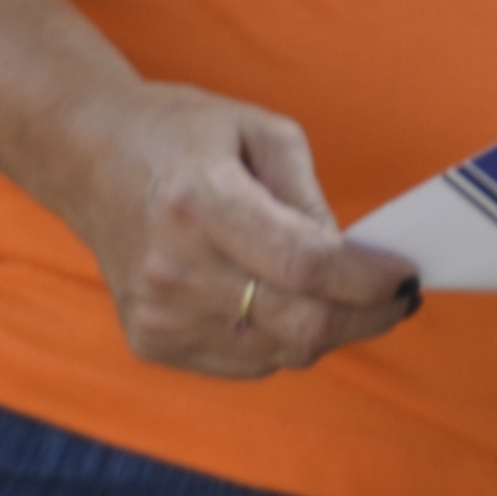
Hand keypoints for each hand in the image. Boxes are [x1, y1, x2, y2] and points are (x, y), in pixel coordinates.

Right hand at [46, 82, 419, 379]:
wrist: (89, 157)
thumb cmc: (183, 133)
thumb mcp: (261, 131)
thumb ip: (310, 198)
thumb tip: (353, 260)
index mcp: (202, 202)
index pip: (306, 265)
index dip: (369, 279)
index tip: (406, 273)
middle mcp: (174, 269)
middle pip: (299, 323)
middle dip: (366, 317)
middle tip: (398, 298)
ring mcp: (158, 315)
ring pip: (279, 354)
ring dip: (329, 331)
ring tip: (347, 296)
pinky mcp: (151, 342)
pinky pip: (246, 364)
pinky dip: (282, 340)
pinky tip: (287, 302)